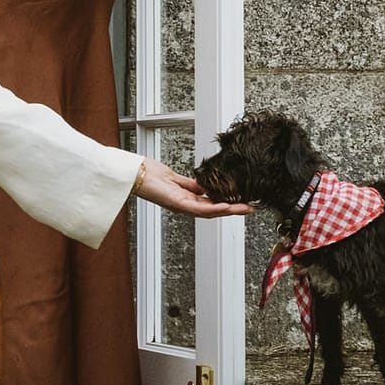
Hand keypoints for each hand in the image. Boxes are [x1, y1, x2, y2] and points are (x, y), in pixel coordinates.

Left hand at [133, 159, 252, 218]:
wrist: (133, 173)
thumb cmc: (148, 174)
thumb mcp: (175, 178)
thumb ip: (191, 184)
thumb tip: (206, 185)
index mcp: (185, 198)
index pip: (210, 203)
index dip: (227, 204)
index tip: (242, 202)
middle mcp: (184, 204)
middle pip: (212, 210)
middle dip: (233, 210)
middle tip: (250, 209)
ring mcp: (180, 205)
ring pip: (208, 211)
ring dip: (228, 210)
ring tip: (244, 209)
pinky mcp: (175, 203)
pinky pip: (197, 208)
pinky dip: (213, 208)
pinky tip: (225, 207)